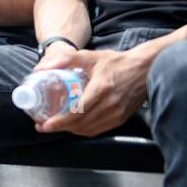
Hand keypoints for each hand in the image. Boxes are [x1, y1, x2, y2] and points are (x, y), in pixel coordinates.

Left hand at [36, 46, 152, 136]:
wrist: (146, 68)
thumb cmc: (117, 62)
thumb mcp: (90, 56)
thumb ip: (65, 60)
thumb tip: (40, 68)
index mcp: (101, 89)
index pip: (77, 111)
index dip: (60, 121)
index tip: (44, 125)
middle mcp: (111, 104)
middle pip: (80, 123)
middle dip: (59, 128)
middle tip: (43, 126)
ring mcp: (117, 114)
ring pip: (89, 129)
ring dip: (70, 130)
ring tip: (55, 126)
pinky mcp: (121, 119)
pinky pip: (98, 130)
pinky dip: (83, 130)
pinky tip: (73, 126)